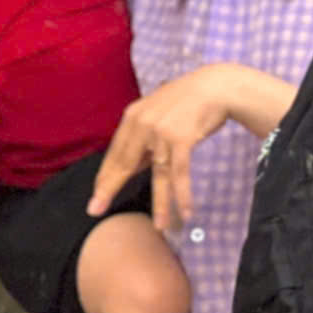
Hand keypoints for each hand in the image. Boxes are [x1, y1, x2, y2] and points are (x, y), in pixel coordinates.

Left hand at [86, 66, 243, 233]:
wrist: (216, 86)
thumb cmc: (188, 101)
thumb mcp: (158, 113)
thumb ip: (144, 136)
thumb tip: (133, 166)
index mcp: (133, 116)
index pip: (115, 153)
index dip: (105, 176)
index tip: (96, 195)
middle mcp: (143, 124)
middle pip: (125, 165)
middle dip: (110, 190)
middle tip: (95, 210)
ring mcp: (162, 133)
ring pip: (158, 176)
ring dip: (161, 204)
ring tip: (160, 227)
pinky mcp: (181, 140)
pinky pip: (180, 174)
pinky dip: (184, 195)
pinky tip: (186, 212)